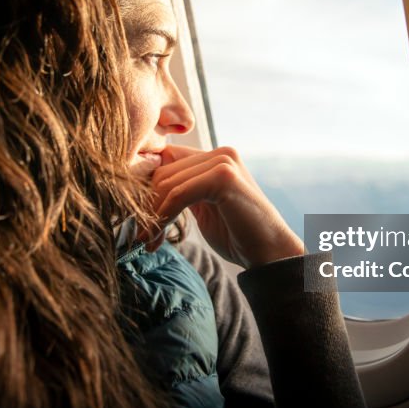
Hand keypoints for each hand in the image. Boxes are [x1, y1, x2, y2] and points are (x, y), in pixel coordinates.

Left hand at [140, 144, 303, 267]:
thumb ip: (181, 191)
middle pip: (162, 171)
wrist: (270, 254)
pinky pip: (178, 194)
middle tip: (141, 236)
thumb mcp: (203, 208)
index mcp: (215, 157)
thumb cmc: (237, 235)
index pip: (165, 160)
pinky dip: (162, 218)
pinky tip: (156, 238)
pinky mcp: (223, 177)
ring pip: (167, 183)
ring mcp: (223, 162)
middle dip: (146, 206)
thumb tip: (143, 191)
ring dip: (152, 216)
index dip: (146, 188)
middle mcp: (220, 153)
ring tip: (148, 241)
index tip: (138, 219)